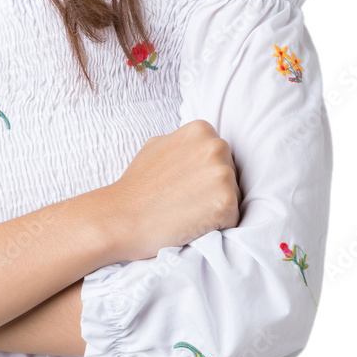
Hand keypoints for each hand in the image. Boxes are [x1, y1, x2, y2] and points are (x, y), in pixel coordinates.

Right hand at [106, 119, 240, 261]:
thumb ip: (183, 143)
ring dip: (215, 207)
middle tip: (184, 199)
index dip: (203, 173)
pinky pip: (234, 219)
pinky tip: (192, 222)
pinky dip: (218, 226)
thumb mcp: (157, 145)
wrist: (122, 216)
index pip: (220, 155)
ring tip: (186, 210)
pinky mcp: (226, 202)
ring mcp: (222, 174)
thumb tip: (199, 144)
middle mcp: (215, 146)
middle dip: (213, 188)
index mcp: (201, 129)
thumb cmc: (138, 185)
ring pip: (235, 196)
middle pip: (231, 173)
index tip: (183, 183)